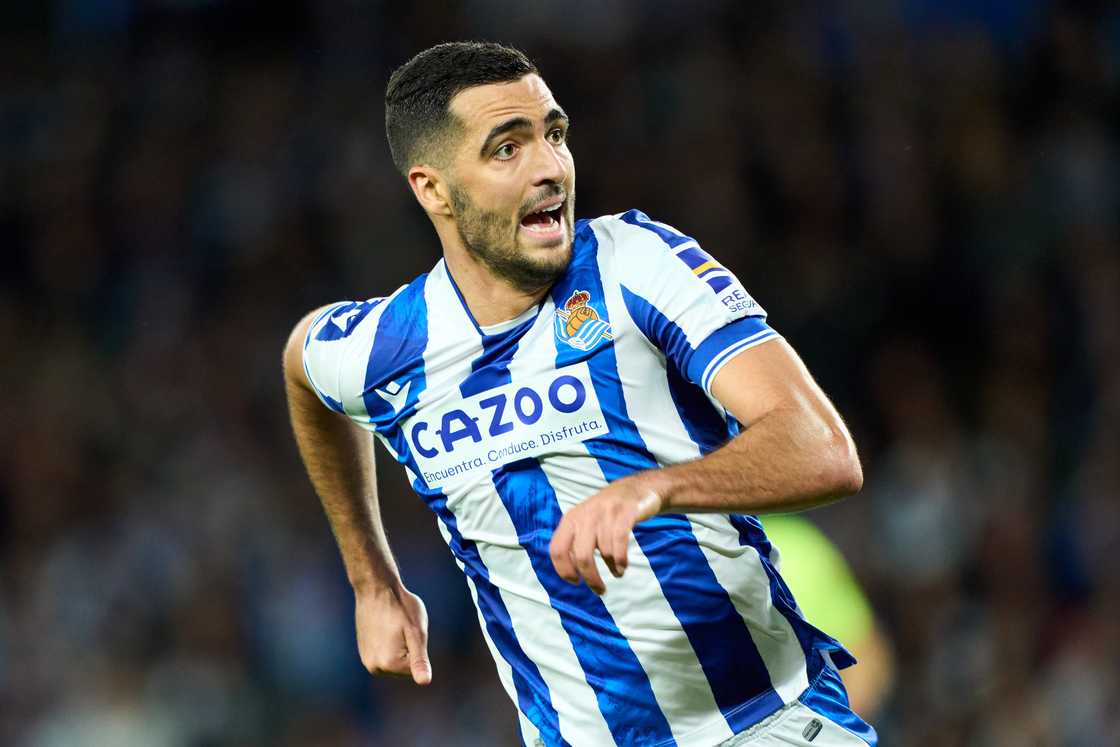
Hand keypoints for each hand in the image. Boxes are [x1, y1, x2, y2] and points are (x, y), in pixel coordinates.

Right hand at [354, 584, 431, 684]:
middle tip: (402, 627)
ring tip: (393, 626)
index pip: (417, 669)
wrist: (375, 589)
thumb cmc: (400, 606)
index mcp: (389, 665)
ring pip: (396, 661)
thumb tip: (425, 683)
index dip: (418, 647)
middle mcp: (375, 668)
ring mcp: (367, 661)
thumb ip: (419, 660)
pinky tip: (385, 626)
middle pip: (405, 668)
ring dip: (400, 646)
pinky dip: (389, 643)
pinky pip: (386, 654)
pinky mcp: (364, 652)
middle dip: (409, 649)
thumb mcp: (416, 632)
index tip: (409, 630)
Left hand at [548, 475, 662, 594]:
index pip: (557, 549)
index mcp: (570, 519)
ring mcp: (605, 513)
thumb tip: (571, 572)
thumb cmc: (607, 513)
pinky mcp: (625, 513)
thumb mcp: (585, 522)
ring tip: (617, 571)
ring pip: (604, 551)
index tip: (575, 581)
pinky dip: (621, 560)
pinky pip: (619, 542)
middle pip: (581, 556)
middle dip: (591, 578)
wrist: (635, 489)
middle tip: (600, 590)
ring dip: (612, 567)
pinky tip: (622, 566)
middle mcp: (585, 515)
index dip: (563, 570)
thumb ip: (575, 542)